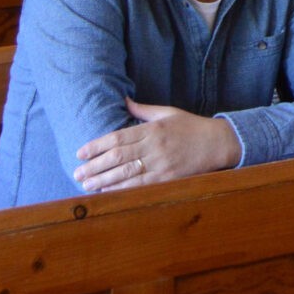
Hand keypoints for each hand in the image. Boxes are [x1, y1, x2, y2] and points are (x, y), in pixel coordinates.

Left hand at [74, 100, 240, 192]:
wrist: (216, 143)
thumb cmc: (190, 126)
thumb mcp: (167, 112)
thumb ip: (142, 110)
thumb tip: (124, 100)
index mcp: (152, 129)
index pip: (117, 137)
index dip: (96, 146)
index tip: (80, 152)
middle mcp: (154, 146)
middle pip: (117, 157)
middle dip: (94, 166)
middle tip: (77, 173)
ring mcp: (161, 164)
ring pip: (126, 173)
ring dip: (103, 180)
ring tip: (86, 185)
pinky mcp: (167, 179)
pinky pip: (140, 186)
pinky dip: (122, 190)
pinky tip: (108, 193)